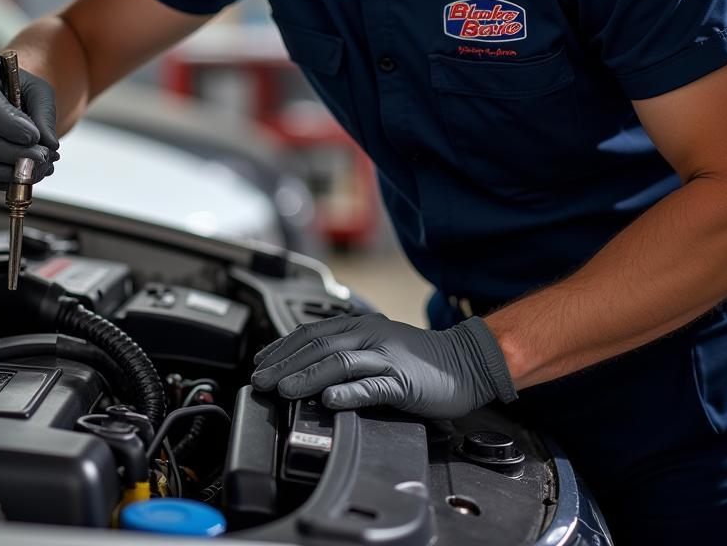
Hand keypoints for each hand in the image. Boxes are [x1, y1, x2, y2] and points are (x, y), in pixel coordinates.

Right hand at [0, 52, 59, 189]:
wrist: (4, 90)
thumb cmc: (21, 85)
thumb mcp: (38, 90)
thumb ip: (44, 115)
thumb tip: (48, 146)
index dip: (10, 127)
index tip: (35, 137)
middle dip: (12, 154)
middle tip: (42, 158)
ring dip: (8, 171)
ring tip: (38, 170)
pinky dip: (0, 179)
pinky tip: (24, 176)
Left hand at [251, 313, 516, 418]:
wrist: (466, 361)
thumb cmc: (419, 360)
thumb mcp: (376, 348)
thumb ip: (346, 354)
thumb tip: (308, 370)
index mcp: (359, 327)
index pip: (311, 333)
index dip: (282, 347)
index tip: (260, 362)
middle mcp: (368, 336)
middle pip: (318, 346)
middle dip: (284, 363)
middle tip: (260, 380)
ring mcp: (386, 357)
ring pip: (339, 362)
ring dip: (307, 376)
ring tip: (284, 389)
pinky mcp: (403, 380)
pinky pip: (373, 386)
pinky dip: (349, 392)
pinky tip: (330, 400)